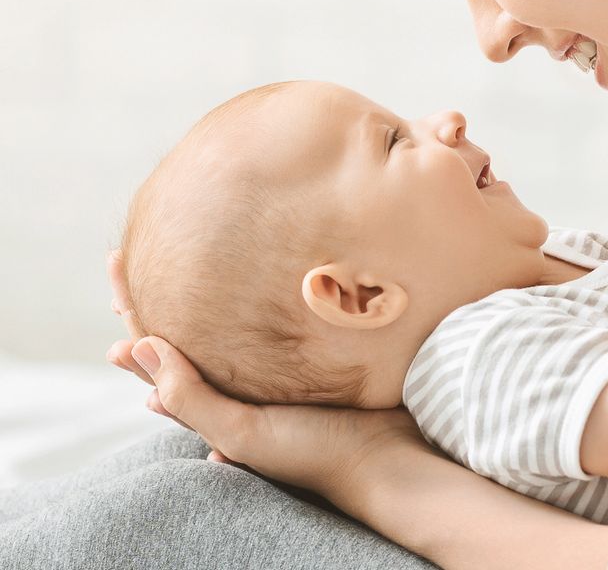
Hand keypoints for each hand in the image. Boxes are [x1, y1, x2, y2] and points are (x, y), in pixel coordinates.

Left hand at [107, 251, 431, 507]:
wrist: (383, 457)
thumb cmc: (313, 450)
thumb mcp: (242, 431)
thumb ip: (190, 395)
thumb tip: (134, 346)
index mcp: (210, 403)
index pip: (155, 352)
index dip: (132, 312)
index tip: (116, 264)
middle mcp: (233, 387)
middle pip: (181, 337)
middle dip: (155, 300)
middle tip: (135, 258)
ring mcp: (267, 376)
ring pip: (221, 333)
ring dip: (196, 303)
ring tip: (181, 273)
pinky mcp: (302, 363)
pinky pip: (264, 333)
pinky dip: (248, 310)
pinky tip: (252, 295)